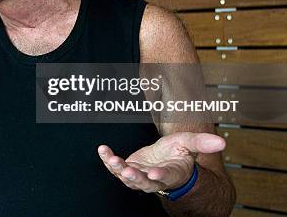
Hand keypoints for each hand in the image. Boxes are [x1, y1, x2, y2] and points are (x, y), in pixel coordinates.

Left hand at [97, 132, 224, 192]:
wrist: (165, 157)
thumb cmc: (178, 152)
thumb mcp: (189, 143)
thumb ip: (202, 143)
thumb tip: (222, 142)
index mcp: (172, 174)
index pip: (166, 177)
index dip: (160, 176)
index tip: (154, 174)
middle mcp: (154, 178)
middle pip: (144, 183)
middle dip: (135, 177)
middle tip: (127, 171)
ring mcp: (139, 176)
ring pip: (128, 178)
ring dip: (118, 169)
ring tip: (112, 159)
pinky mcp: (127, 170)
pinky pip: (114, 168)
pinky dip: (106, 159)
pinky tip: (102, 149)